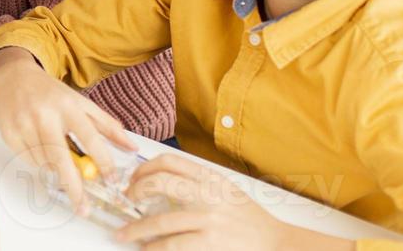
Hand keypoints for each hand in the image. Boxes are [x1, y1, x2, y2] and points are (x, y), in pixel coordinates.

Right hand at [0, 46, 135, 216]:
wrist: (14, 77)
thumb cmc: (51, 93)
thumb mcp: (81, 103)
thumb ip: (107, 125)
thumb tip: (132, 147)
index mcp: (67, 106)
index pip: (89, 137)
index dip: (102, 161)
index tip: (111, 180)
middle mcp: (45, 115)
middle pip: (61, 158)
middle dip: (73, 187)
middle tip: (83, 208)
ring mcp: (24, 124)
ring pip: (44, 163)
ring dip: (55, 167)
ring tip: (54, 149)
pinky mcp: (9, 134)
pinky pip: (29, 161)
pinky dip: (38, 160)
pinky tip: (38, 144)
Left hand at [115, 154, 296, 249]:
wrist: (278, 243)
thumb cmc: (251, 220)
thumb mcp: (227, 192)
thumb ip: (199, 184)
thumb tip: (162, 183)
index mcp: (211, 177)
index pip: (169, 161)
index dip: (144, 168)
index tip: (134, 179)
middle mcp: (208, 194)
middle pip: (159, 182)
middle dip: (135, 191)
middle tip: (125, 201)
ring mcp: (209, 219)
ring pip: (161, 220)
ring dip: (137, 229)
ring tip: (125, 234)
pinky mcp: (209, 242)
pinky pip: (172, 244)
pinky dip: (155, 247)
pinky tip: (147, 249)